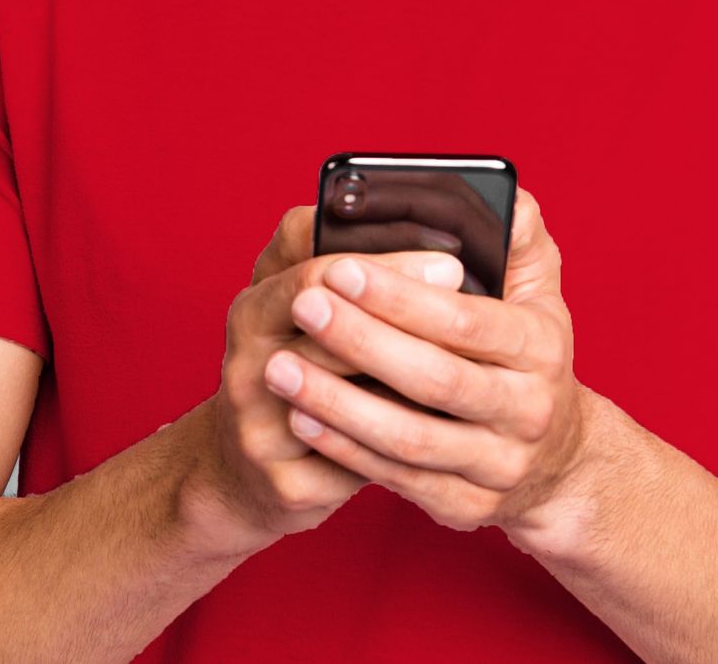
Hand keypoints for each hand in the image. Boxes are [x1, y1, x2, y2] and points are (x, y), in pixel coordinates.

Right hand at [182, 203, 468, 553]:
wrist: (250, 464)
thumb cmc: (300, 366)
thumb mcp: (302, 304)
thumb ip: (343, 259)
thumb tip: (430, 234)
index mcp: (255, 308)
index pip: (316, 271)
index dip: (387, 265)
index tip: (450, 260)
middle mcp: (246, 363)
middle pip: (330, 331)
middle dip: (404, 311)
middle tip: (469, 296)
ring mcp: (258, 427)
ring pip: (345, 400)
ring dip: (409, 379)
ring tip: (470, 361)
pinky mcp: (283, 484)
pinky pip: (352, 465)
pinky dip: (400, 447)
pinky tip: (445, 428)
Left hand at [259, 187, 602, 543]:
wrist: (553, 459)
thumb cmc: (525, 354)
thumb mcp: (537, 291)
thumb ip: (518, 236)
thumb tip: (503, 195)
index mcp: (541, 346)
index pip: (466, 320)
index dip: (401, 296)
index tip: (340, 268)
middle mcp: (527, 410)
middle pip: (435, 379)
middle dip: (361, 341)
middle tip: (302, 306)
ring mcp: (498, 465)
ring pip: (410, 439)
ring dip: (339, 404)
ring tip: (279, 368)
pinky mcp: (467, 507)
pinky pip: (398, 479)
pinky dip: (345, 449)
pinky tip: (302, 417)